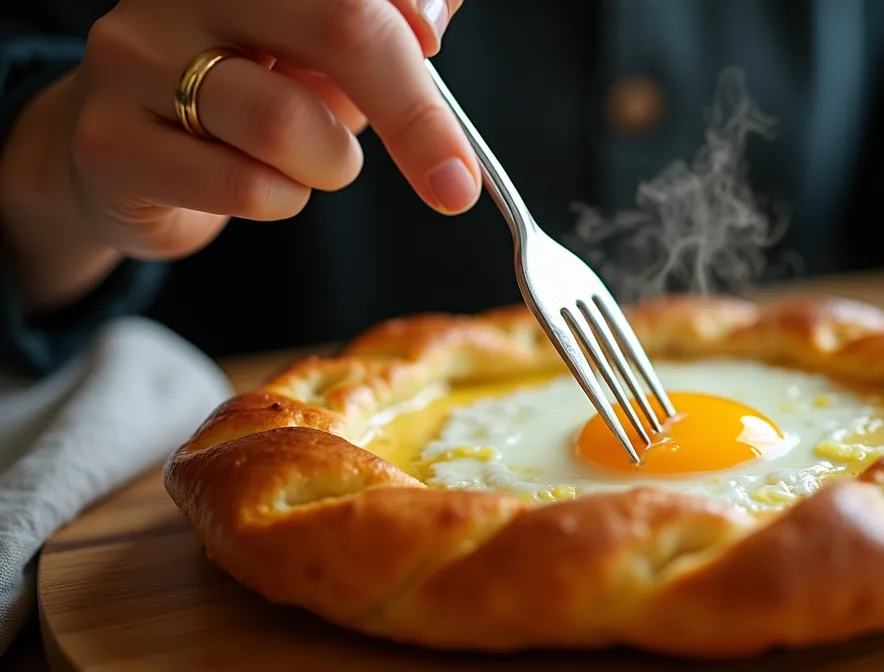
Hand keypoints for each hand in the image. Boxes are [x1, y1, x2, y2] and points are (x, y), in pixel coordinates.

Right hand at [0, 0, 476, 310]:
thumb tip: (435, 15)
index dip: (414, 13)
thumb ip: (391, 24)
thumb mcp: (329, 51)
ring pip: (286, 122)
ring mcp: (134, 58)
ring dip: (331, 164)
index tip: (441, 56)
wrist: (129, 155)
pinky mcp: (109, 140)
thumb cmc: (251, 94)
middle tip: (454, 182)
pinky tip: (259, 186)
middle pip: (341, 27)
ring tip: (316, 163)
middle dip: (415, 115)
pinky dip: (281, 200)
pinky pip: (243, 185)